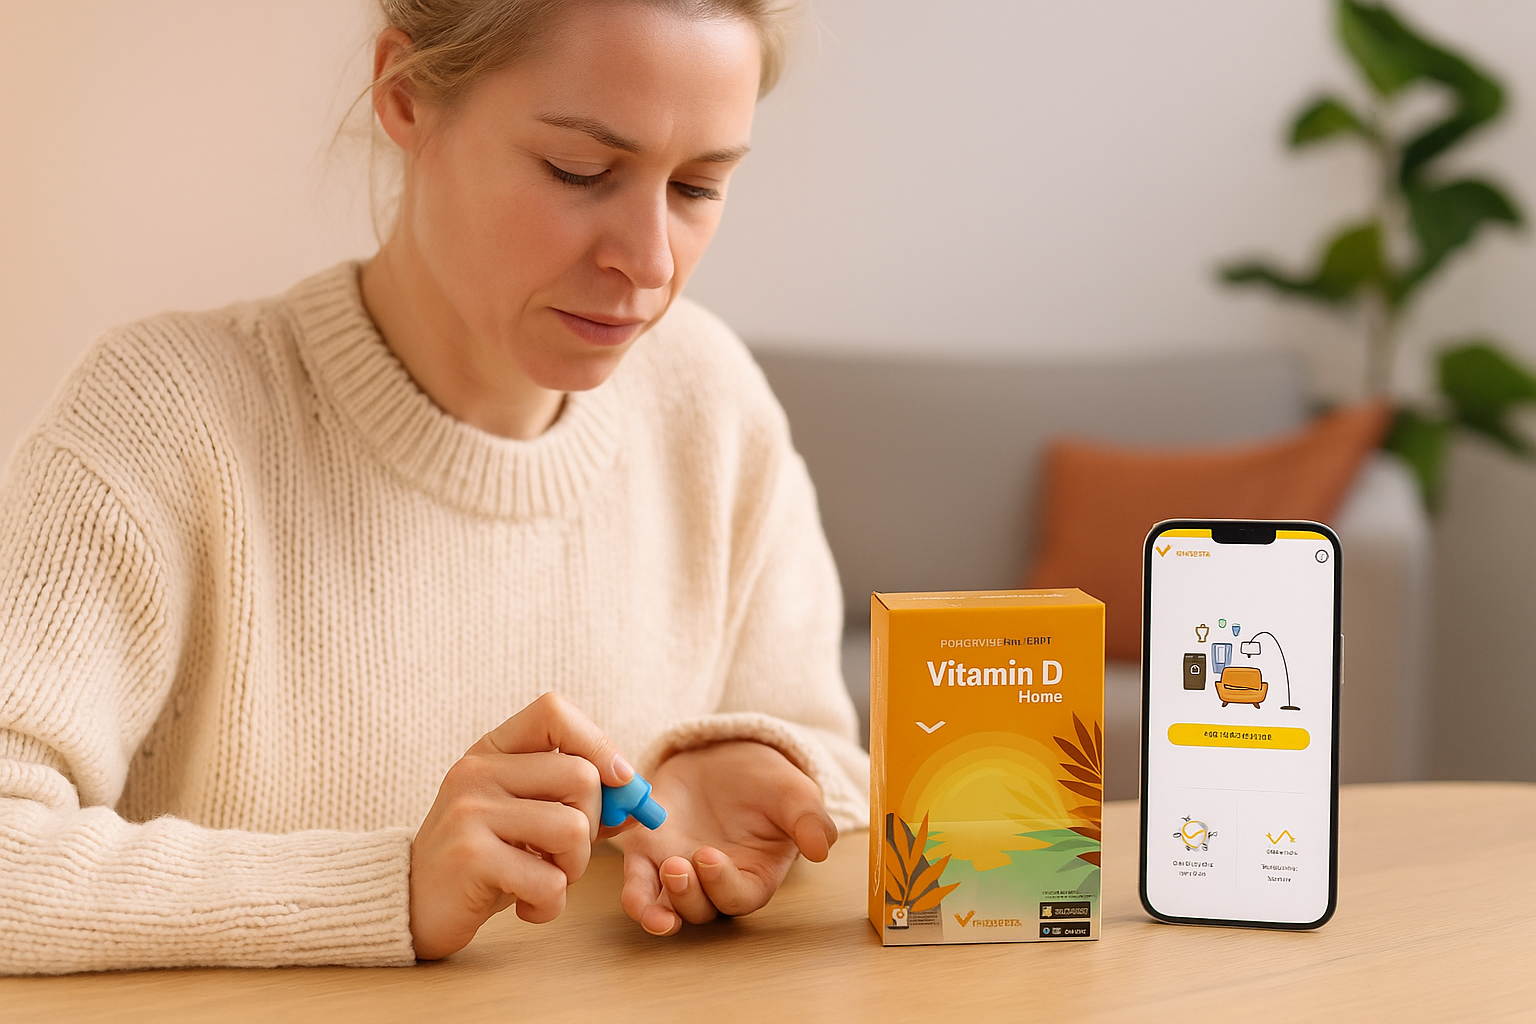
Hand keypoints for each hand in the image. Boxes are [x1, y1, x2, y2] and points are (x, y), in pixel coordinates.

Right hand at [410, 692, 635, 959]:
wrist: (411, 905)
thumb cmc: (483, 858)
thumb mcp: (526, 818)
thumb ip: (578, 804)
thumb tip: (639, 802)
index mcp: (492, 751)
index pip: (553, 711)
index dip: (598, 742)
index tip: (618, 781)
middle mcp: (477, 771)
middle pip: (581, 776)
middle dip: (594, 824)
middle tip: (565, 855)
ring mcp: (470, 811)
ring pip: (574, 829)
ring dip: (574, 869)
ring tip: (544, 880)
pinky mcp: (471, 858)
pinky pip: (550, 880)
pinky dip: (551, 904)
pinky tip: (526, 906)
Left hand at [618, 741, 836, 935]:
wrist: (726, 758)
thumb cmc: (766, 783)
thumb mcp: (794, 794)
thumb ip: (809, 820)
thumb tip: (821, 848)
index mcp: (752, 876)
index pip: (739, 897)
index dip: (724, 885)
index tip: (710, 857)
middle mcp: (714, 883)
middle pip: (700, 908)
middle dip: (687, 896)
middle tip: (678, 867)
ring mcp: (679, 871)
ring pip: (666, 906)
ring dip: (658, 906)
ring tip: (663, 871)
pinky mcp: (649, 854)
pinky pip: (637, 885)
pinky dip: (634, 894)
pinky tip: (635, 885)